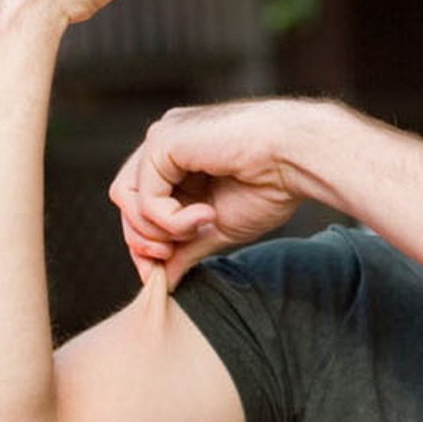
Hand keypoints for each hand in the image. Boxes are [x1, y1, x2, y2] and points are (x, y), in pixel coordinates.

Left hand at [109, 98, 336, 288]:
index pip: (138, 202)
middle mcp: (165, 145)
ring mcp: (162, 139)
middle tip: (168, 258)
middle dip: (142, 239)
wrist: (297, 158)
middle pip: (125, 200)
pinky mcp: (164, 141)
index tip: (159, 270)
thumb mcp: (218, 227)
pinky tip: (205, 215)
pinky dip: (169, 218)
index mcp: (177, 160)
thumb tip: (163, 281)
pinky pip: (144, 194)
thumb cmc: (271, 185)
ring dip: (158, 229)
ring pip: (126, 198)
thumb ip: (185, 247)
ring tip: (200, 226)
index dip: (143, 240)